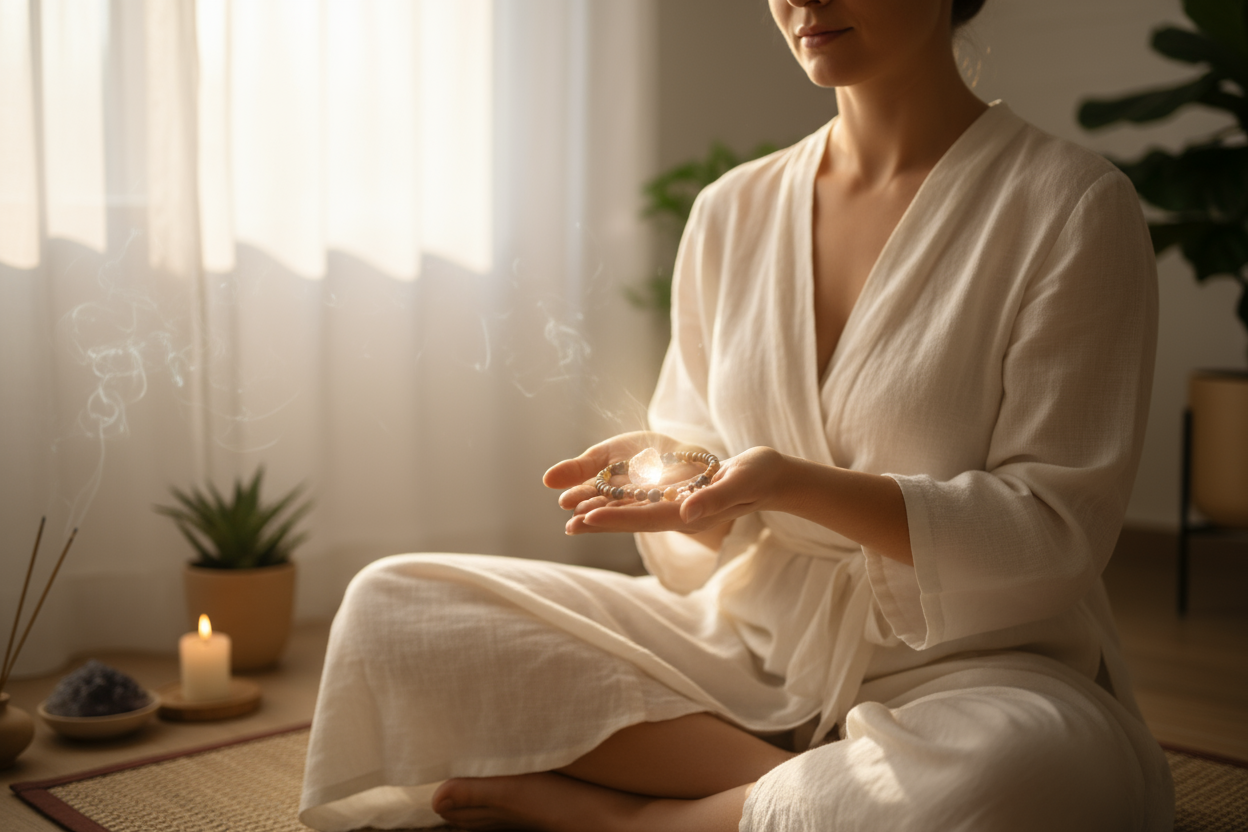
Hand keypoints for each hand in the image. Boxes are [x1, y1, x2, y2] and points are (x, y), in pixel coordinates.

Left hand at [545, 439, 788, 536]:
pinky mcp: (681, 500)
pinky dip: (624, 503)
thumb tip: (686, 513)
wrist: (773, 478)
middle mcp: (681, 516)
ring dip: (608, 514)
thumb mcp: (740, 481)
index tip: (588, 517)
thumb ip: (714, 498)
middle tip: (568, 524)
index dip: (617, 518)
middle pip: (635, 520)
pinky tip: (605, 500)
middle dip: (602, 521)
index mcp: (692, 514)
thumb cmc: (761, 476)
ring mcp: (680, 509)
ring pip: (637, 513)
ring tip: (575, 516)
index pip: (646, 518)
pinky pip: (646, 503)